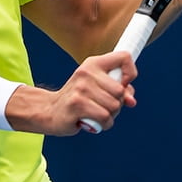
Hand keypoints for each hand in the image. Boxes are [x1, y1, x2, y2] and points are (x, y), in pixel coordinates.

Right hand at [5, 51, 136, 135]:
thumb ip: (118, 90)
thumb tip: (131, 100)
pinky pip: (105, 117)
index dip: (130, 72)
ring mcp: (81, 88)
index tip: (124, 84)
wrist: (50, 110)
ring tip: (96, 113)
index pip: (124, 57)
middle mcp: (86, 72)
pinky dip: (104, 124)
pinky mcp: (77, 105)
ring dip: (110, 116)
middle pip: (120, 91)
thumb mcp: (97, 88)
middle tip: (103, 106)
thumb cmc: (78, 99)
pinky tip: (93, 122)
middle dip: (117, 104)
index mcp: (93, 63)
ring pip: (114, 106)